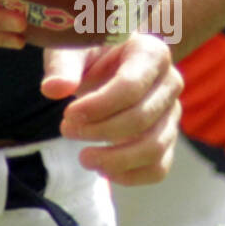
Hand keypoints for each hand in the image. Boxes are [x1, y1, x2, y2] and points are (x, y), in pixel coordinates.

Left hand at [40, 32, 182, 185]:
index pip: (130, 87)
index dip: (98, 107)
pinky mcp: (167, 136)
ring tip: (84, 158)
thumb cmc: (89, 50)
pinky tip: (103, 171)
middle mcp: (170, 82)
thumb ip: (62, 66)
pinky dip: (132, 175)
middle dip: (100, 132)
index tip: (68, 114)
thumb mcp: (72, 49)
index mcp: (151, 52)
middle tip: (66, 129)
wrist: (105, 60)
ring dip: (115, 160)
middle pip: (141, 119)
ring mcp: (172, 112)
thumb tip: (53, 89)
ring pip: (154, 148)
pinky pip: (158, 167)